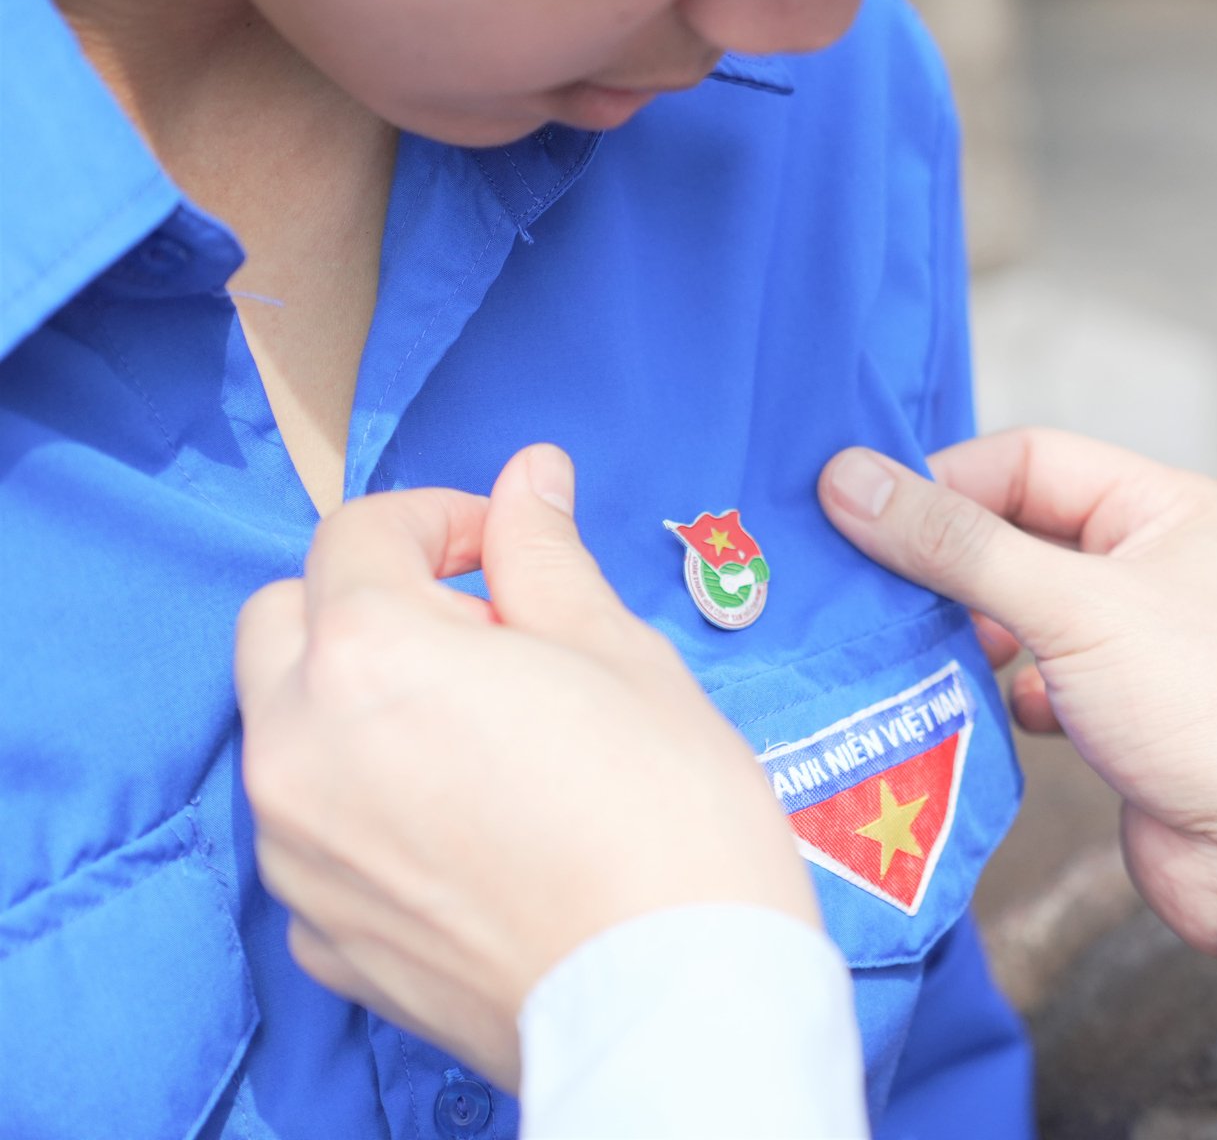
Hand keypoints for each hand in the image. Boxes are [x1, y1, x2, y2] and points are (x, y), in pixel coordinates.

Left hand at [235, 445, 816, 1086]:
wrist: (676, 997)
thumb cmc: (667, 814)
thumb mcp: (619, 653)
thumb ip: (543, 556)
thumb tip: (528, 478)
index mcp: (368, 655)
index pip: (360, 534)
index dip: (444, 520)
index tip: (507, 550)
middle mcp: (298, 749)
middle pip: (282, 622)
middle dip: (367, 603)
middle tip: (483, 636)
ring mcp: (297, 854)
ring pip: (287, 732)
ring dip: (357, 702)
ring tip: (483, 737)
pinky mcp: (320, 937)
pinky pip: (313, 834)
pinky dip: (365, 804)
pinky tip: (467, 826)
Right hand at [819, 429, 1216, 1010]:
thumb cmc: (1214, 712)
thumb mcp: (1076, 609)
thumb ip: (959, 546)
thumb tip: (850, 481)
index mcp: (1173, 509)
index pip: (1033, 460)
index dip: (946, 481)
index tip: (858, 509)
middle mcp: (1159, 565)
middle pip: (1020, 534)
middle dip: (949, 561)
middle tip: (868, 585)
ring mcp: (1138, 644)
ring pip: (1020, 612)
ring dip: (969, 633)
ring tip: (917, 651)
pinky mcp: (1118, 716)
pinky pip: (1033, 682)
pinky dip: (1000, 694)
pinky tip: (989, 715)